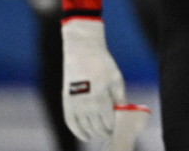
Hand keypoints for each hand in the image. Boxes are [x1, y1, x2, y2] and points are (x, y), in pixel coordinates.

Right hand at [62, 19, 124, 139]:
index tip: (117, 130)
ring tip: (99, 136)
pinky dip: (77, 131)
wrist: (82, 52)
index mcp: (100, 98)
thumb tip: (123, 111)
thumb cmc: (102, 64)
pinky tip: (84, 136)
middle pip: (96, 127)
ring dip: (92, 134)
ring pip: (83, 127)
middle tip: (109, 135)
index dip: (112, 128)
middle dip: (104, 133)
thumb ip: (119, 97)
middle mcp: (85, 105)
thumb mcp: (116, 78)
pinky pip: (70, 122)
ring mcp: (73, 104)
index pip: (107, 122)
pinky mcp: (66, 102)